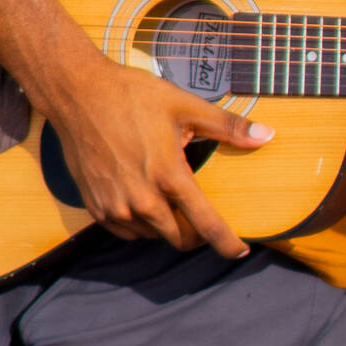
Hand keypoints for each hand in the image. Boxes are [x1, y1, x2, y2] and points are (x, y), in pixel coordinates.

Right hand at [49, 55, 273, 257]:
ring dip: (166, 226)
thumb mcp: (185, 106)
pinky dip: (140, 224)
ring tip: (170, 200)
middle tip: (203, 219)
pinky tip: (144, 200)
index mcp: (169, 176)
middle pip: (179, 238)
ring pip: (152, 236)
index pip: (206, 224)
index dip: (227, 243)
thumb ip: (228, 126)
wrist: (78, 94)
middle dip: (196, 235)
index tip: (239, 251)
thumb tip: (267, 136)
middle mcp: (142, 199)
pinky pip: (126, 231)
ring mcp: (116, 206)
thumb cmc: (132, 96)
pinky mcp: (96, 207)